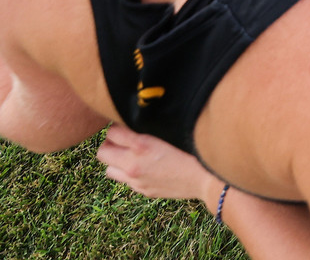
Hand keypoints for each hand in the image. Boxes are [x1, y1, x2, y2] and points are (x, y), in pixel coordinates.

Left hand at [97, 125, 221, 203]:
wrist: (206, 179)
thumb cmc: (194, 150)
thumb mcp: (171, 132)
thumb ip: (151, 126)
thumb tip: (138, 118)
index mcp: (141, 145)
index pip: (111, 132)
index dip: (118, 126)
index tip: (126, 124)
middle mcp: (133, 164)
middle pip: (102, 152)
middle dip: (111, 144)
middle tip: (123, 139)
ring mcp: (136, 180)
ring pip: (108, 169)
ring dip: (116, 160)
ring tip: (130, 154)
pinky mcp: (142, 190)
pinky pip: (124, 180)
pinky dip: (128, 172)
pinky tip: (144, 166)